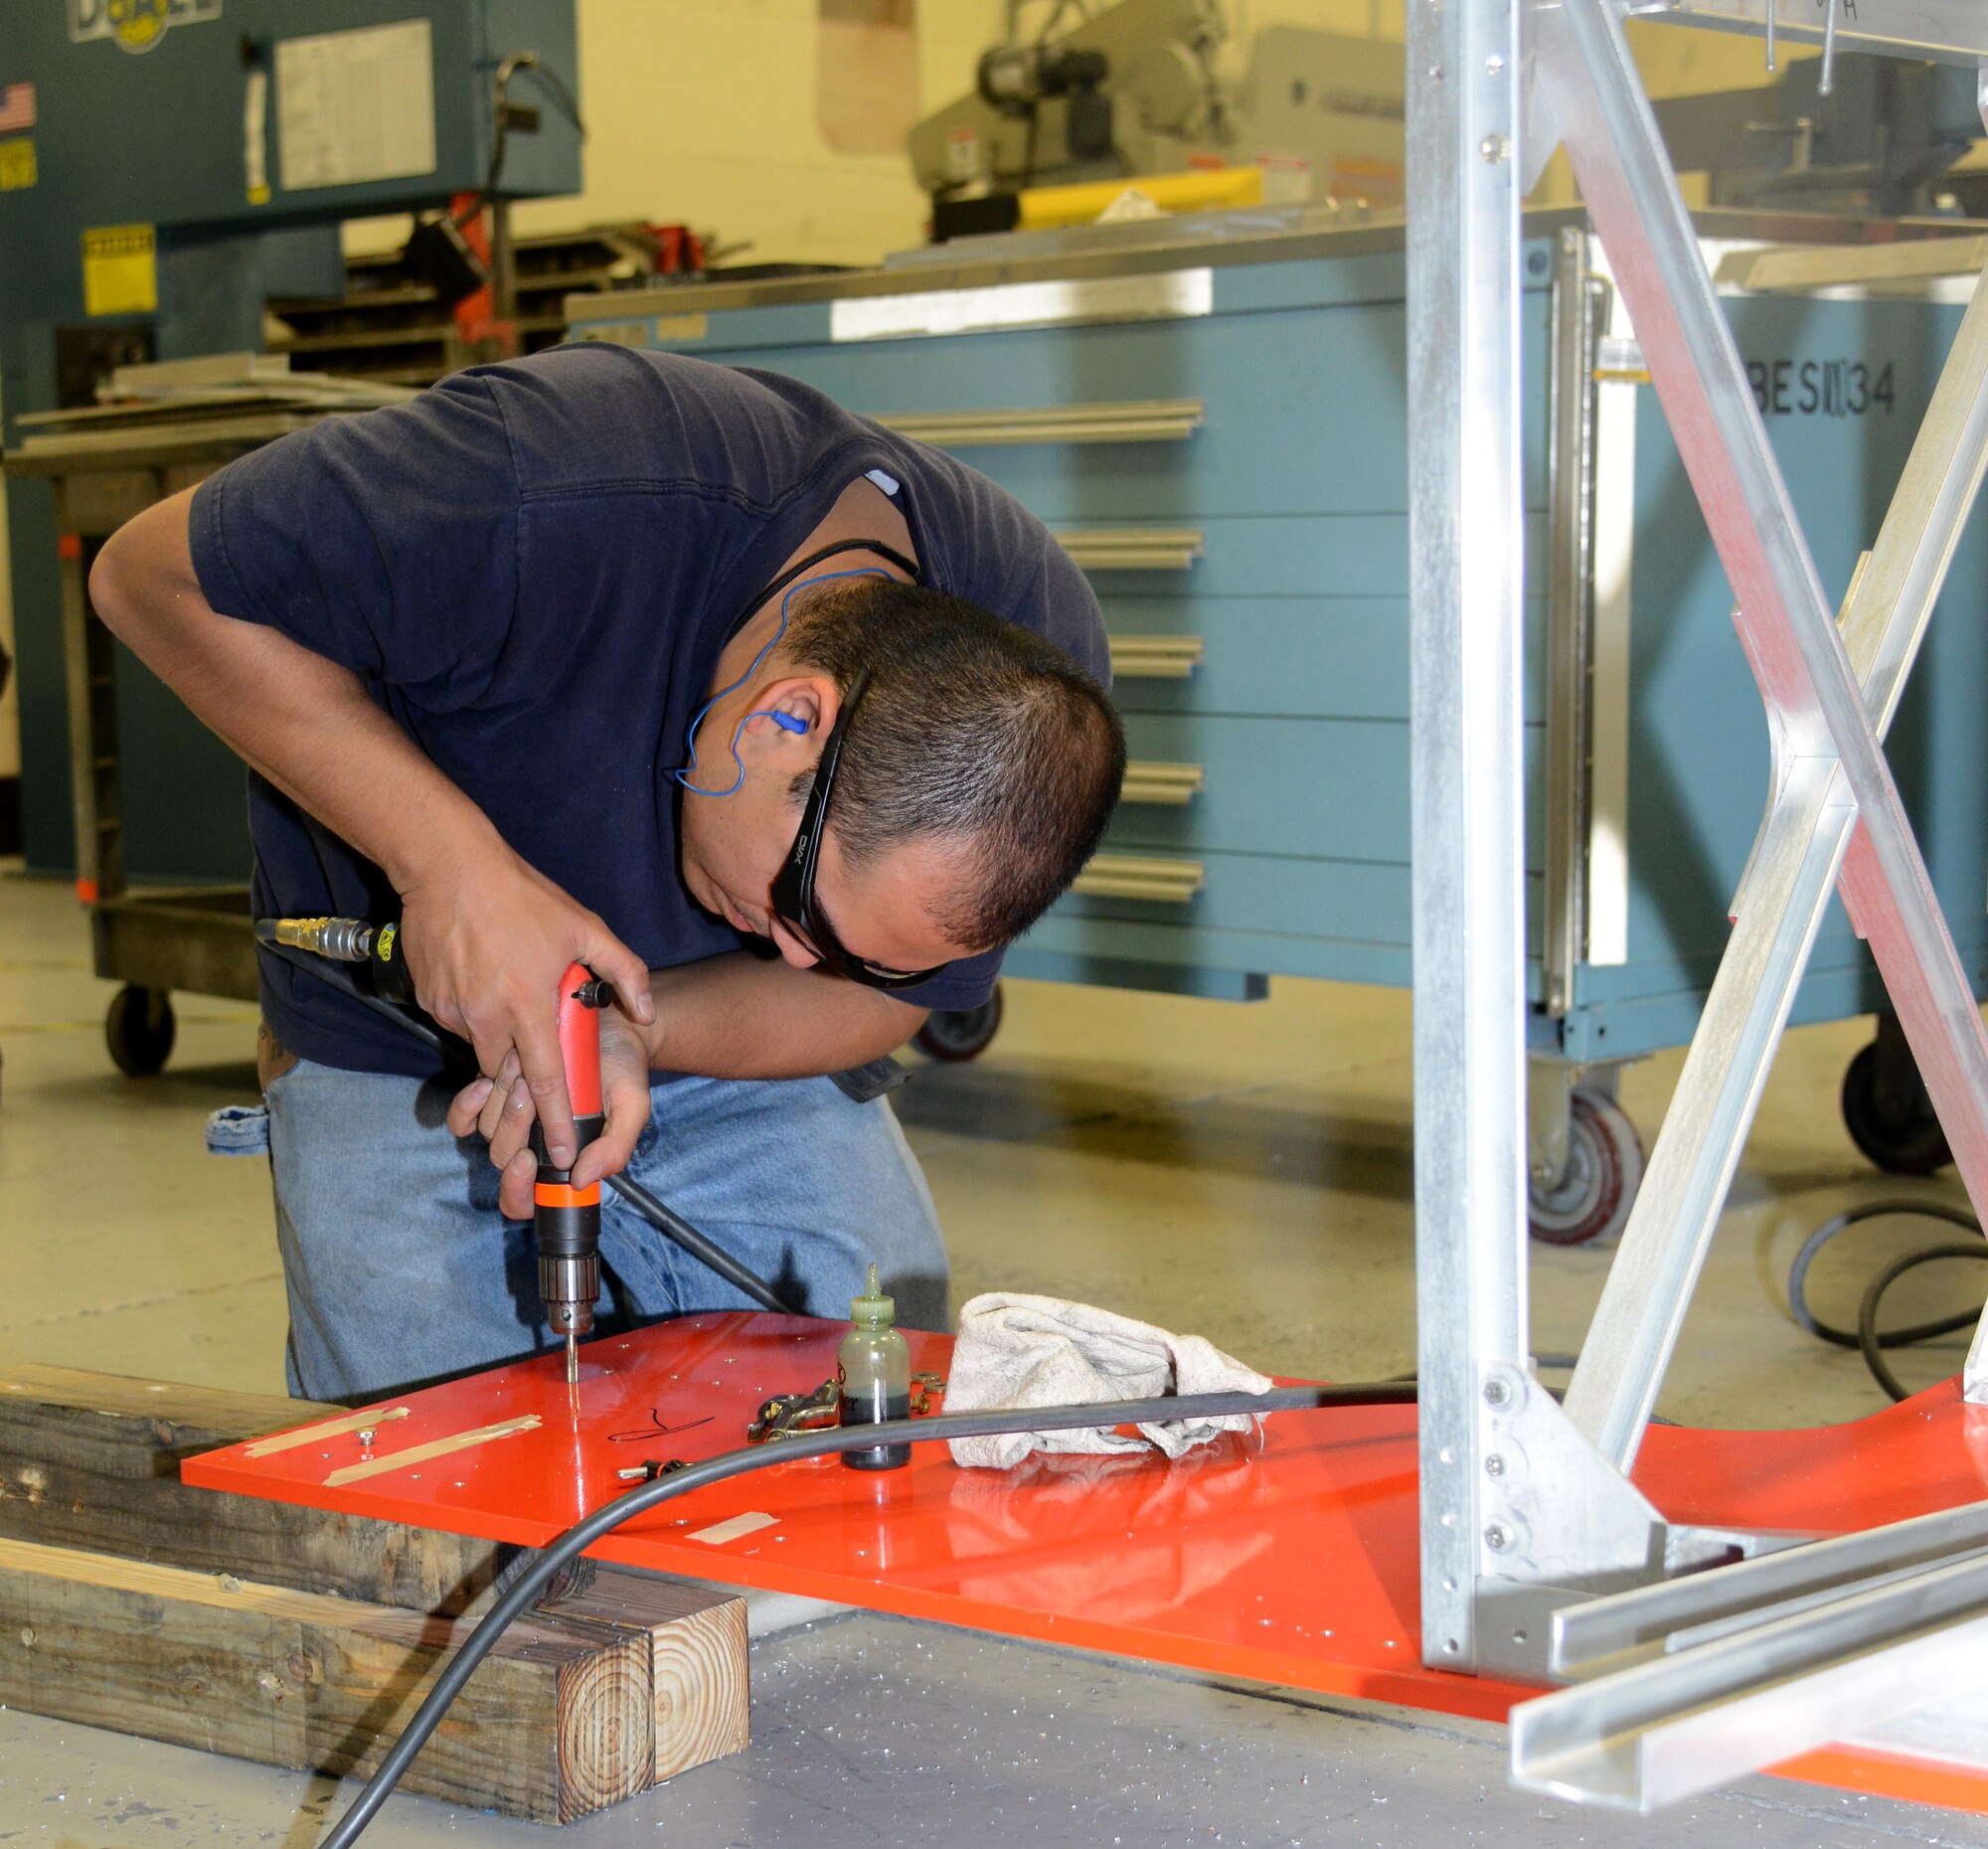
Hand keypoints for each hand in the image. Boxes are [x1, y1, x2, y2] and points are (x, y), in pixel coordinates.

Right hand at [399, 837, 653, 1170]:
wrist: (447, 866)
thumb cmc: (521, 896)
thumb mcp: (585, 927)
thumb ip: (623, 972)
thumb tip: (643, 1011)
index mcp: (528, 1009)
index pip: (546, 1082)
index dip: (555, 1121)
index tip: (561, 1153)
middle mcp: (486, 1020)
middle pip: (509, 1070)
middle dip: (524, 1072)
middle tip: (536, 1041)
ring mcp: (452, 1012)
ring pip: (483, 1044)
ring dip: (501, 1032)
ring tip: (510, 984)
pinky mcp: (428, 1001)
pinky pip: (458, 1020)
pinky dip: (476, 1010)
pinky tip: (485, 973)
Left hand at [448, 1002, 653, 1218]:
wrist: (611, 1025)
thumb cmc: (624, 1068)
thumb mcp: (632, 1106)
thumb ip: (616, 1147)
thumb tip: (580, 1181)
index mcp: (564, 1159)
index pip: (525, 1200)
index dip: (517, 1190)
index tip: (528, 1159)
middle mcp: (534, 1144)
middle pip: (502, 1160)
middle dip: (514, 1126)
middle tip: (531, 1089)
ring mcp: (511, 1119)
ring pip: (486, 1131)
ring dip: (502, 1099)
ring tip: (523, 1066)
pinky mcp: (494, 1092)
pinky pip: (463, 1114)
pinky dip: (470, 1102)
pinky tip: (489, 1082)